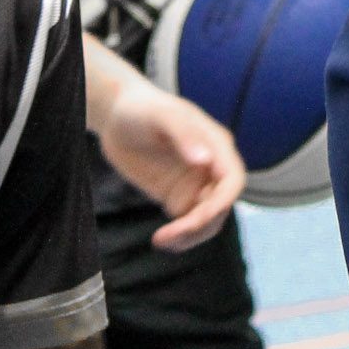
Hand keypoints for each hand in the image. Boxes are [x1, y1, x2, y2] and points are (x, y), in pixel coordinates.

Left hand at [96, 77, 246, 252]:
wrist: (116, 117)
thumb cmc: (141, 108)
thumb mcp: (162, 115)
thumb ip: (184, 134)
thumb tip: (205, 160)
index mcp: (216, 145)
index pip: (232, 180)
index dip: (222, 203)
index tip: (199, 219)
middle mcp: (211, 167)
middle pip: (221, 206)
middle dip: (201, 224)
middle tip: (170, 235)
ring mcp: (195, 184)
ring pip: (207, 220)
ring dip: (191, 236)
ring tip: (162, 240)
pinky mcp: (177, 196)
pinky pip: (188, 223)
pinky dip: (180, 237)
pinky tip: (161, 240)